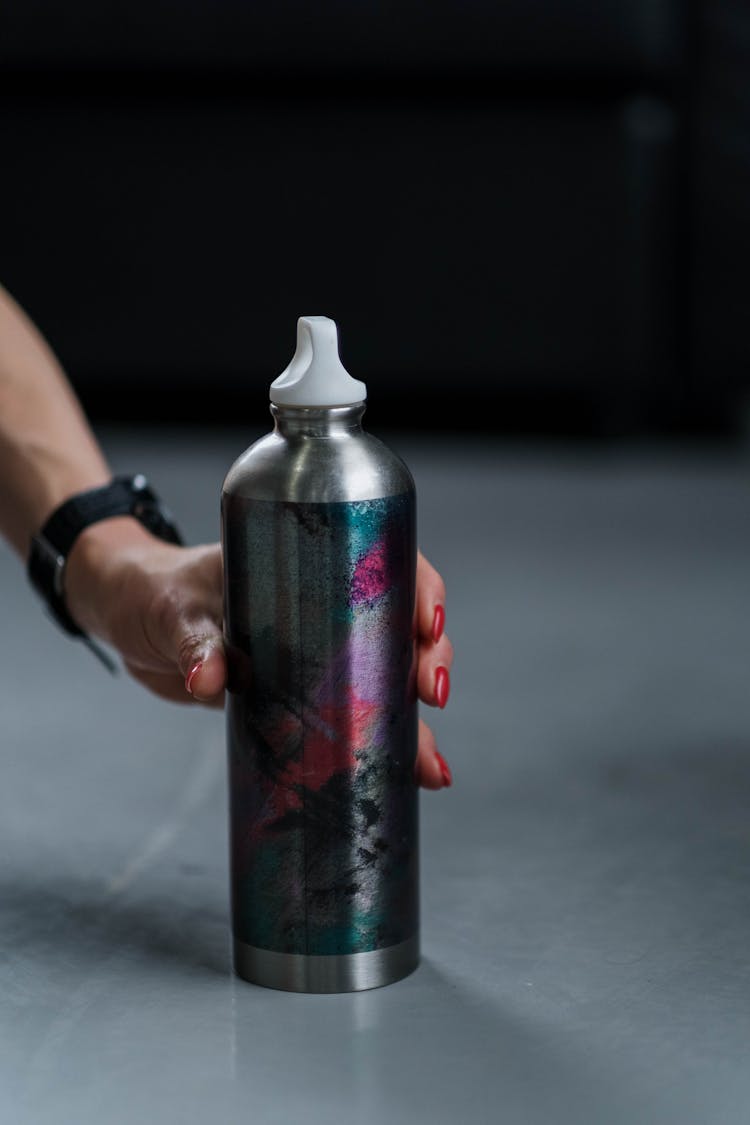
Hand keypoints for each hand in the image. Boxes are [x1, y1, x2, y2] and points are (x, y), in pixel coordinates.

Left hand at [65, 522, 453, 788]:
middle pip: (398, 624)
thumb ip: (193, 642)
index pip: (381, 560)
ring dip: (415, 719)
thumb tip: (211, 681)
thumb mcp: (172, 611)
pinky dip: (381, 747)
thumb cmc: (153, 592)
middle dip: (428, 659)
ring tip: (430, 765)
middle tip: (431, 694)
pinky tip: (408, 775)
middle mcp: (324, 602)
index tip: (427, 624)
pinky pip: (350, 715)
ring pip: (385, 677)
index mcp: (304, 561)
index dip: (417, 588)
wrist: (127, 618)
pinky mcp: (300, 692)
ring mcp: (317, 649)